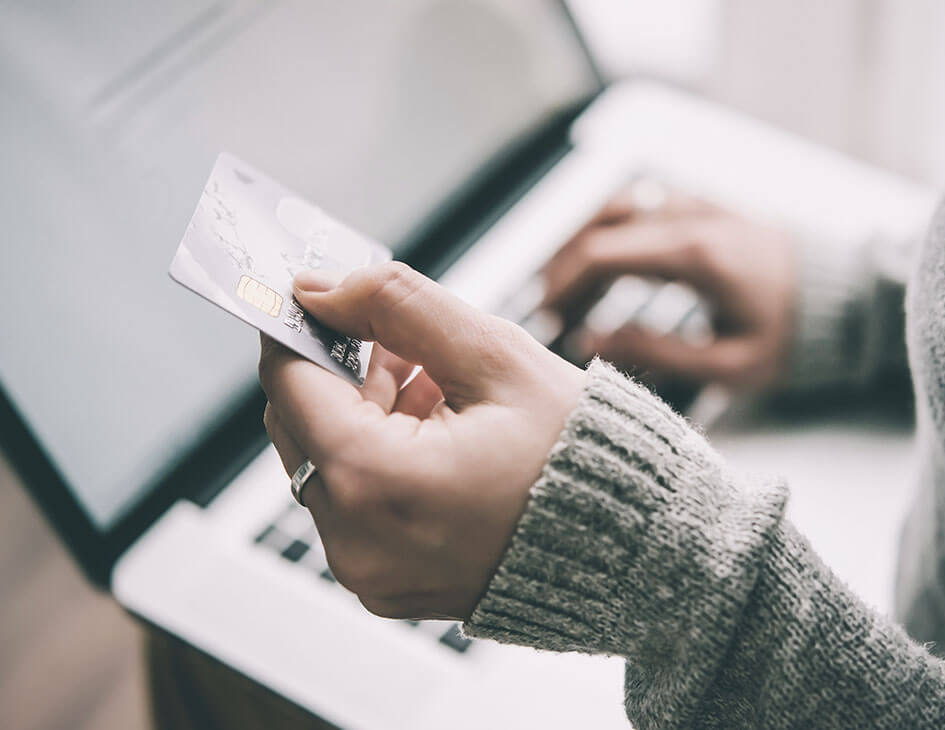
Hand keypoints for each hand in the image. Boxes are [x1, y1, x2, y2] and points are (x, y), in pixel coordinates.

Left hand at [258, 262, 586, 620]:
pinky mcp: (385, 583)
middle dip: (344, 371)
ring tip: (443, 395)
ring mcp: (369, 573)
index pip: (289, 381)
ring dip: (367, 414)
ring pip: (326, 462)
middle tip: (405, 345)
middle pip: (300, 424)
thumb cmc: (582, 458)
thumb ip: (398, 305)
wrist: (634, 547)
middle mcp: (355, 542)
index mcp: (375, 483)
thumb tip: (321, 288)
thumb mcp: (495, 356)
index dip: (300, 326)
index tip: (319, 296)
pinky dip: (381, 460)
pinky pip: (354, 505)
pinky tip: (442, 437)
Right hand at [543, 188, 798, 388]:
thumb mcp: (729, 364)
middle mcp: (690, 217)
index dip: (562, 286)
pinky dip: (610, 232)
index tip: (546, 320)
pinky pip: (640, 206)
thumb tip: (590, 340)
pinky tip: (603, 268)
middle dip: (563, 268)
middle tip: (547, 312)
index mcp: (694, 254)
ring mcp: (696, 205)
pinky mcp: (703, 207)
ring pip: (615, 208)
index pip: (600, 254)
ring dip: (582, 244)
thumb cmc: (792, 337)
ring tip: (566, 290)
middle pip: (598, 226)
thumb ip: (656, 352)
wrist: (847, 298)